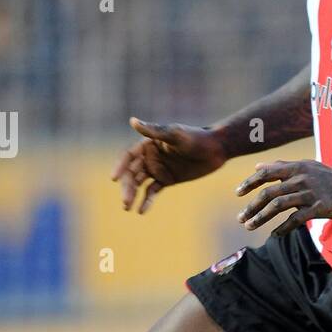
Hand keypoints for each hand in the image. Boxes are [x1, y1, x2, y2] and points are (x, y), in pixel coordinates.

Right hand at [112, 119, 228, 212]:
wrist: (216, 149)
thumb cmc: (197, 138)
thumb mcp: (176, 135)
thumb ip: (154, 131)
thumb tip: (132, 121)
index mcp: (149, 144)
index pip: (128, 156)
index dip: (120, 166)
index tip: (114, 178)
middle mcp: (150, 156)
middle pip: (132, 173)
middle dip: (127, 186)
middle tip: (125, 201)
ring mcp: (158, 169)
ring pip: (140, 183)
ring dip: (132, 194)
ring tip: (128, 208)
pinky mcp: (167, 180)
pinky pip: (153, 191)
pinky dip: (146, 200)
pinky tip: (141, 211)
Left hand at [236, 160, 331, 236]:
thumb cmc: (331, 178)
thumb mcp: (307, 166)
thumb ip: (282, 166)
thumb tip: (257, 166)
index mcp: (296, 168)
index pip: (266, 173)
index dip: (249, 183)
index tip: (237, 193)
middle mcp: (300, 179)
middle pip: (268, 193)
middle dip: (251, 206)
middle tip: (240, 218)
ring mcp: (309, 193)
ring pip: (278, 206)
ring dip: (261, 218)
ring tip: (250, 227)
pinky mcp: (318, 208)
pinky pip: (295, 219)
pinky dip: (282, 227)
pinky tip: (274, 234)